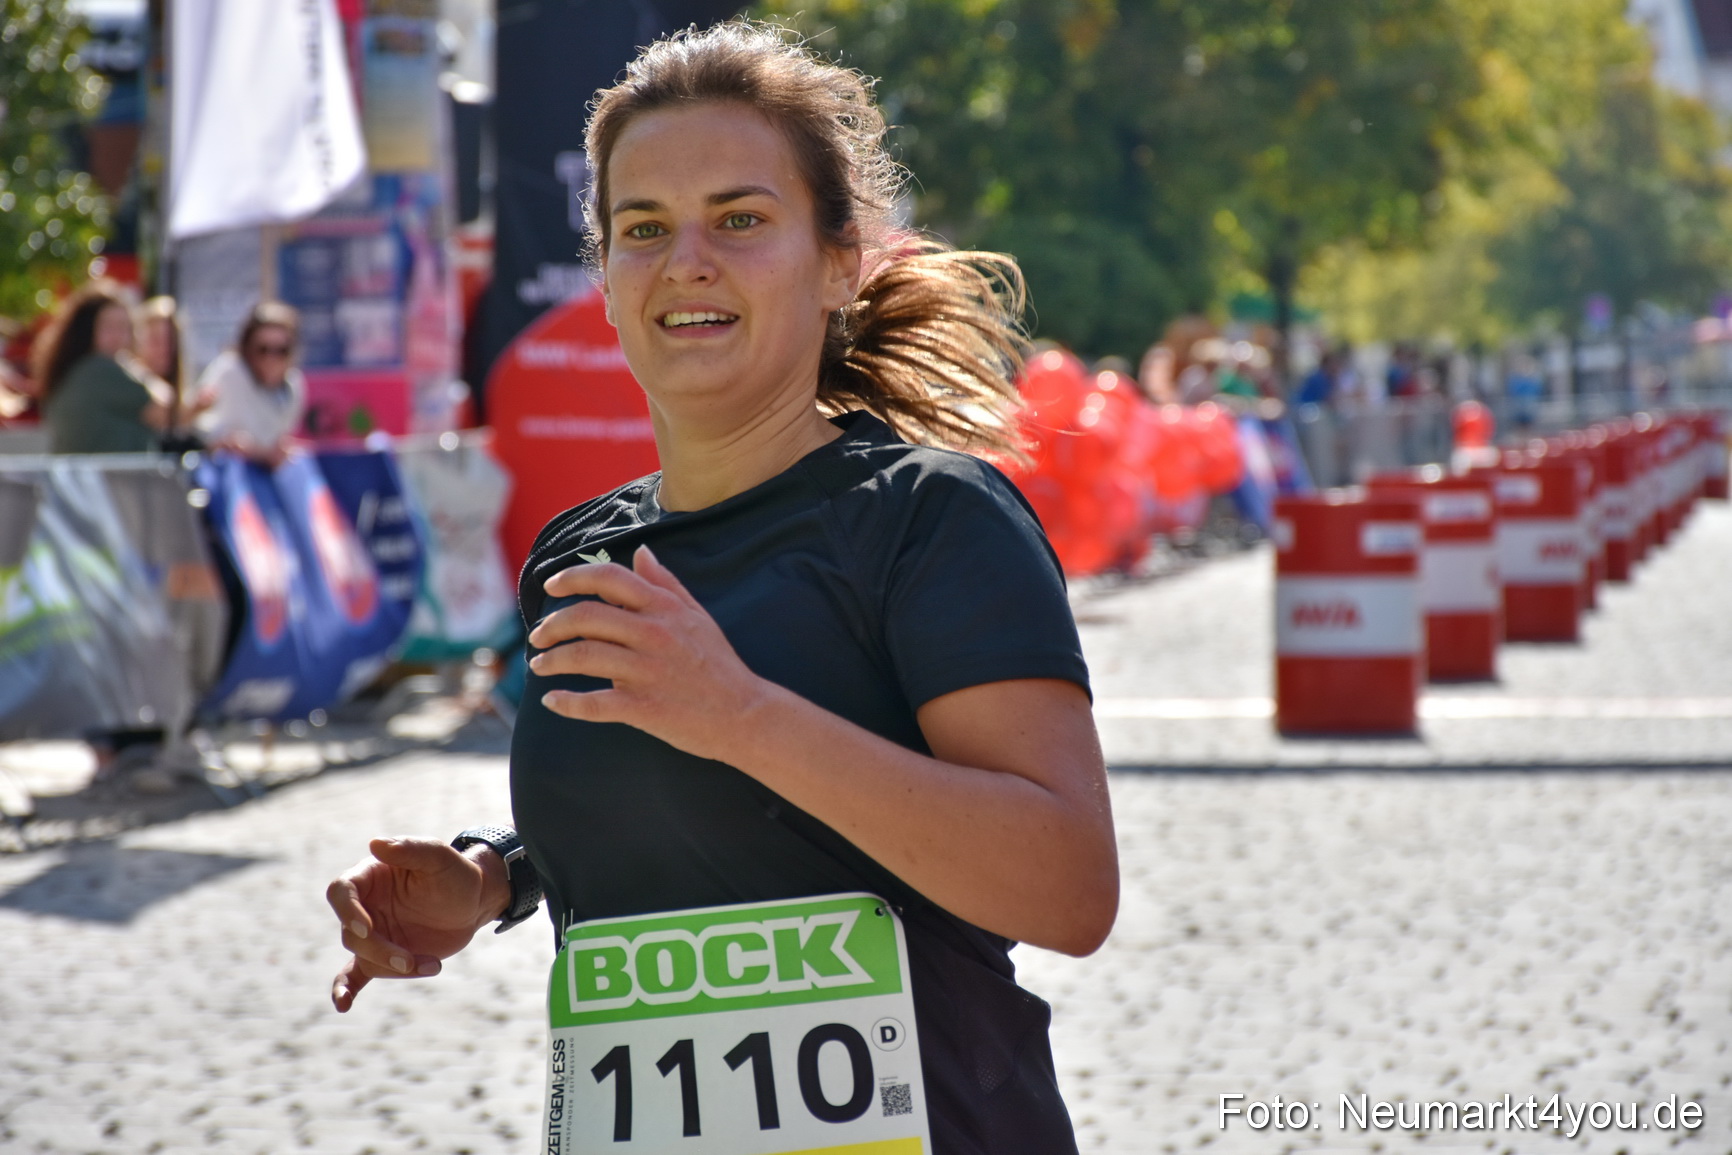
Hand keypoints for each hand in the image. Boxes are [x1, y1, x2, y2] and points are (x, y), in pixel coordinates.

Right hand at [325, 836, 506, 1011]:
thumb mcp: (440, 856)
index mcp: (370, 876)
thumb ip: (410, 848)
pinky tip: (342, 1004)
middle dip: (380, 950)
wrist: (473, 903)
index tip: (369, 929)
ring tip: (432, 965)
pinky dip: (345, 989)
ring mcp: (372, 933)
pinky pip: (354, 975)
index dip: (349, 912)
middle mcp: (364, 906)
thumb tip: (375, 843)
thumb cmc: (455, 873)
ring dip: (394, 967)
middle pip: (353, 933)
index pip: (341, 891)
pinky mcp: (381, 957)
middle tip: (410, 959)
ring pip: (364, 956)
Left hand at [529, 545, 770, 761]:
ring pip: (583, 657)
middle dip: (552, 625)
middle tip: (538, 637)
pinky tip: (552, 701)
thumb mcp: (697, 616)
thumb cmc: (719, 664)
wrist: (745, 714)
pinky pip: (594, 703)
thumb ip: (666, 583)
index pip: (609, 579)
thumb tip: (641, 552)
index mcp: (664, 609)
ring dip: (551, 661)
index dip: (572, 577)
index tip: (551, 587)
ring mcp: (648, 671)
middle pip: (585, 617)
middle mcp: (654, 634)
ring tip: (539, 666)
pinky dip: (567, 703)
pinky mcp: (644, 707)